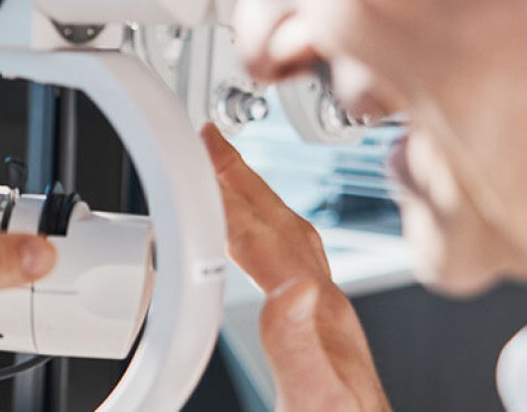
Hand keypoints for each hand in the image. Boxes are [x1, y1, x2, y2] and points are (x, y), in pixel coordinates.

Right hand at [203, 125, 388, 411]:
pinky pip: (295, 271)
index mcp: (318, 318)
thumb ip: (300, 349)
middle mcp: (329, 312)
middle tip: (211, 141)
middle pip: (281, 227)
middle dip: (242, 179)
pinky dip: (268, 245)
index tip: (196, 152)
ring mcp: (330, 324)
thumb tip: (293, 288)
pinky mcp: (325, 342)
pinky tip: (262, 256)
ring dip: (257, 204)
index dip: (225, 193)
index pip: (261, 238)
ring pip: (293, 244)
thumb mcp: (316, 403)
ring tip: (230, 179)